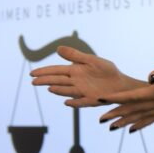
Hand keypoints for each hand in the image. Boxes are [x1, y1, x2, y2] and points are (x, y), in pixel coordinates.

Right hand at [29, 46, 143, 107]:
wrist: (121, 83)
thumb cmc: (107, 71)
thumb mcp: (91, 60)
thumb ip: (75, 56)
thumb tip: (57, 48)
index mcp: (75, 71)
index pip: (56, 71)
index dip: (44, 72)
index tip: (32, 73)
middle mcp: (76, 82)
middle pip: (58, 81)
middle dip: (46, 81)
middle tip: (33, 82)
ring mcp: (83, 92)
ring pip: (67, 91)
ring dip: (59, 90)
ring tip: (49, 88)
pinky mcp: (92, 99)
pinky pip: (82, 102)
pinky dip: (74, 103)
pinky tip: (67, 103)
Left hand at [97, 63, 153, 131]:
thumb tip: (151, 76)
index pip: (133, 97)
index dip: (115, 98)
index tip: (100, 100)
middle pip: (133, 110)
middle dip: (115, 114)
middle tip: (99, 119)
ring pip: (141, 117)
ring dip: (125, 121)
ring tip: (111, 126)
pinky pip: (152, 119)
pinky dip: (140, 124)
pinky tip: (133, 128)